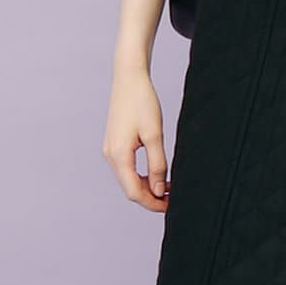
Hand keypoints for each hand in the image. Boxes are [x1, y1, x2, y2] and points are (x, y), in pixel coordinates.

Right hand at [102, 68, 170, 212]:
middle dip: (151, 197)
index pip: (134, 192)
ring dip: (148, 187)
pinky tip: (158, 174)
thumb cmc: (142, 102)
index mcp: (119, 155)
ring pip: (129, 179)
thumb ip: (157, 165)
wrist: (129, 78)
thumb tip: (160, 191)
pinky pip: (127, 168)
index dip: (153, 203)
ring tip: (170, 188)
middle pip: (130, 189)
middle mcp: (111, 156)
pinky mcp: (115, 144)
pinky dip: (142, 176)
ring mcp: (111, 150)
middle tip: (174, 200)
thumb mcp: (154, 134)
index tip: (172, 207)